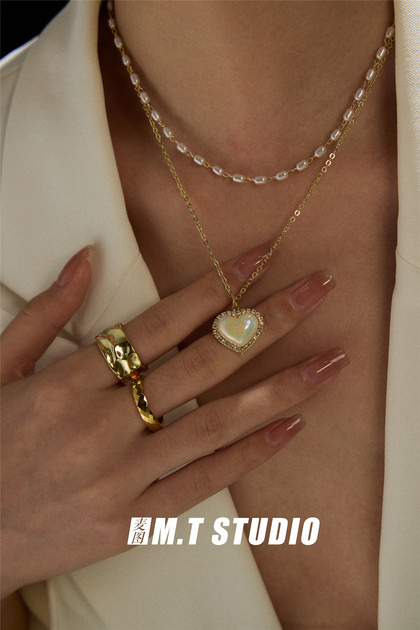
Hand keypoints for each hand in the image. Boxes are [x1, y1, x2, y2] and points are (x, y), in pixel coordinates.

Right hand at [1, 244, 345, 597]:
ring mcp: (122, 478)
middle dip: (265, 322)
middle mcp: (102, 426)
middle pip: (202, 364)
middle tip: (316, 291)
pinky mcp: (132, 522)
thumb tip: (87, 255)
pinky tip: (290, 428)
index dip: (214, 288)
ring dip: (278, 390)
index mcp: (68, 383)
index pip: (159, 323)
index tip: (259, 260)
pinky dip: (248, 457)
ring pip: (215, 424)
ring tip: (329, 363)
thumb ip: (44, 312)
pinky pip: (201, 485)